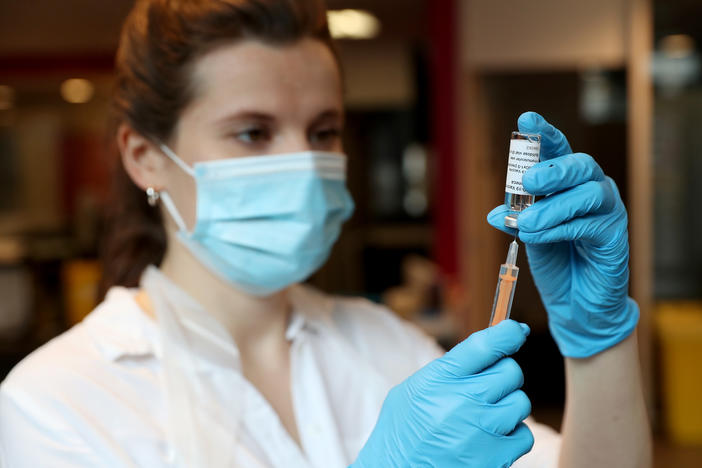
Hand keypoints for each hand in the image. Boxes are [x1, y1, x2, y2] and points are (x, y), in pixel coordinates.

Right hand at [352, 320, 533, 467]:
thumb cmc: (402, 433)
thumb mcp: (412, 391)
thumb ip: (448, 370)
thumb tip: (487, 350)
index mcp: (441, 378)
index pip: (487, 344)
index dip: (508, 332)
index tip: (515, 331)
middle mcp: (465, 400)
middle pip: (511, 371)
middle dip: (502, 375)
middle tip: (486, 387)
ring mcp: (483, 430)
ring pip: (521, 402)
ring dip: (507, 407)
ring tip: (484, 416)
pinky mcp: (497, 458)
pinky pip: (524, 435)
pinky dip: (512, 436)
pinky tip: (489, 438)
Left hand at [487, 112, 638, 357]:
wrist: (576, 302)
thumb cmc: (556, 260)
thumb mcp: (529, 233)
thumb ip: (516, 218)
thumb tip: (495, 212)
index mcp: (568, 182)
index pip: (558, 151)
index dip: (544, 134)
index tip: (527, 119)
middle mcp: (591, 188)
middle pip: (579, 165)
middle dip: (552, 169)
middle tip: (527, 181)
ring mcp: (607, 210)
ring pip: (586, 194)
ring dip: (551, 207)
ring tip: (524, 222)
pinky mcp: (614, 236)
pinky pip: (589, 225)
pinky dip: (560, 229)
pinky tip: (538, 236)